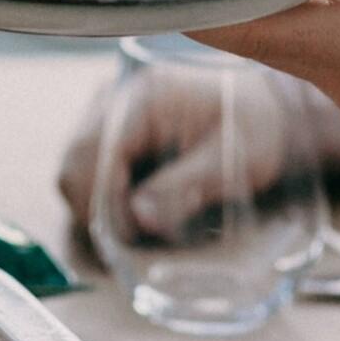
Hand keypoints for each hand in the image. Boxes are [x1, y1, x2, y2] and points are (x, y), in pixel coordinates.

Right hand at [59, 67, 291, 239]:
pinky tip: (139, 211)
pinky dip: (108, 200)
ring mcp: (108, 116)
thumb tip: (139, 219)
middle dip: (98, 211)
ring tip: (141, 228)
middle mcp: (115, 101)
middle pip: (75, 166)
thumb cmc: (253, 128)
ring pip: (76, 173)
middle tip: (136, 241)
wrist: (264, 110)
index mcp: (143, 99)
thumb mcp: (229, 161)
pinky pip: (90, 173)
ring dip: (102, 208)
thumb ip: (183, 188)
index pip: (94, 155)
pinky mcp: (111, 133)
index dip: (104, 204)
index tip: (130, 239)